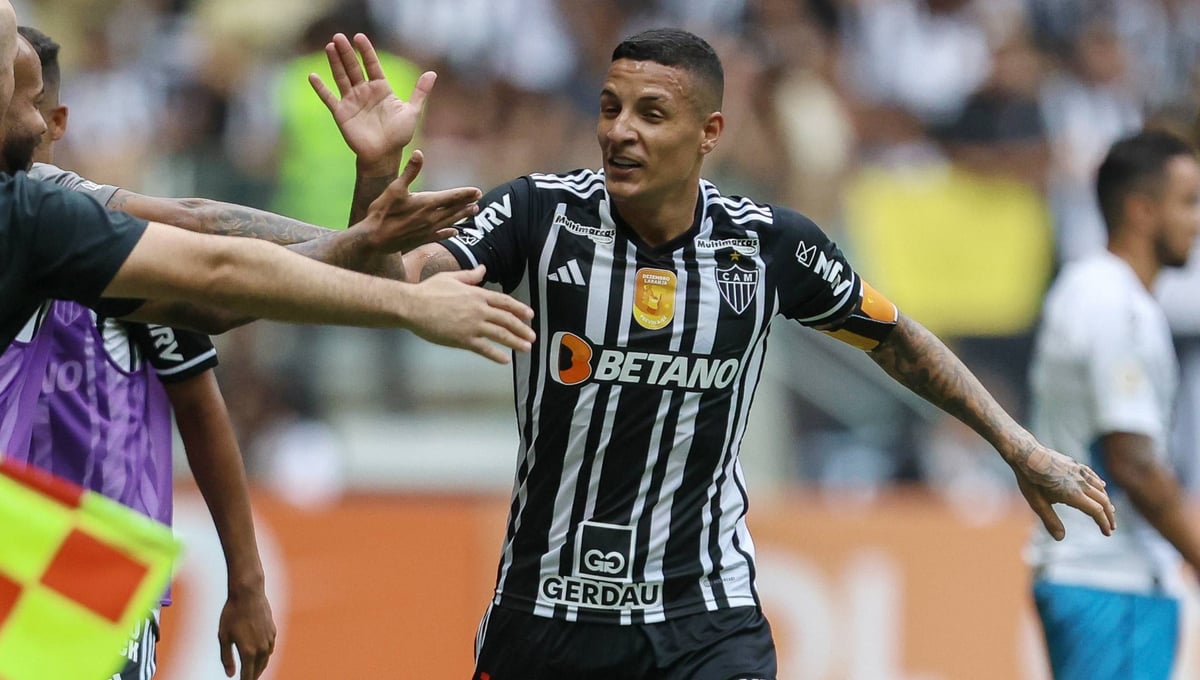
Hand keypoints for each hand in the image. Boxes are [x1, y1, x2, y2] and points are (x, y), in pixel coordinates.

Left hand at [217, 588, 275, 678]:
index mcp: (248, 652)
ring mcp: (269, 639)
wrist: (248, 593)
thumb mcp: (224, 637)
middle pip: (258, 670)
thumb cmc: (232, 614)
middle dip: (252, 677)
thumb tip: (231, 674)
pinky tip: (259, 655)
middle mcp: (261, 648)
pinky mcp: (273, 631)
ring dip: (259, 667)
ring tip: (252, 671)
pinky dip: (264, 655)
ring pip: (266, 660)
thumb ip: (227, 658)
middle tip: (247, 679)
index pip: (248, 675)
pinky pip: (270, 649)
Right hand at [308, 32, 432, 173]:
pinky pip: (329, 98)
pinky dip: (320, 88)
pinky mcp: (341, 113)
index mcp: (381, 88)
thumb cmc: (399, 135)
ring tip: (329, 46)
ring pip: (341, 77)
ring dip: (335, 63)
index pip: (372, 65)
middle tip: (339, 36)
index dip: (366, 51)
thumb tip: (432, 73)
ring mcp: (352, 101)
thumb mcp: (412, 111)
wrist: (385, 155)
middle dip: (346, 52)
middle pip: (354, 67)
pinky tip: (312, 76)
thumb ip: (420, 92)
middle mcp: (364, 92)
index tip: (359, 37)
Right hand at [356, 149, 480, 252]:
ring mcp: (427, 230)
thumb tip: (418, 153)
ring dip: (461, 216)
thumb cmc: (382, 212)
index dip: (465, 193)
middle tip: (479, 200)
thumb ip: (409, 172)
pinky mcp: (421, 239)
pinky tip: (455, 232)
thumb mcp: (394, 188)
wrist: (373, 239)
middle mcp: (430, 217)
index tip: (478, 191)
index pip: (452, 197)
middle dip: (467, 204)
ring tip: (473, 212)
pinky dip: (449, 233)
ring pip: (450, 222)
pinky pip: (440, 235)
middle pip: (454, 209)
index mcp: (426, 203)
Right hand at [406, 266, 534, 362]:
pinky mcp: (462, 339)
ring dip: (515, 342)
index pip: (504, 302)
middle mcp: (478, 309)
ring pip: (500, 334)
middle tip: (532, 336)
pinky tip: (505, 359)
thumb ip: (469, 275)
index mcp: (477, 294)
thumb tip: (483, 269)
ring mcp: (472, 325)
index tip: (530, 315)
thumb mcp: (451, 277)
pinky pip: (484, 349)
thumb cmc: (428, 290)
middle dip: (522, 328)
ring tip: (526, 348)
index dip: (519, 309)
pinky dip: (496, 354)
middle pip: (507, 319)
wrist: (412, 306)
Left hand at [1011, 444, 1115, 539]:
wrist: (1026, 453)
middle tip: (1112, 526)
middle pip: (1103, 501)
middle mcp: (1081, 483)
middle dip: (1109, 516)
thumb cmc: (1030, 480)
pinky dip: (1100, 485)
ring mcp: (1079, 472)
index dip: (1104, 523)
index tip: (1108, 533)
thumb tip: (1060, 538)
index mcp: (1073, 494)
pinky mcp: (1075, 464)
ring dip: (1107, 501)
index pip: (1096, 511)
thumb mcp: (1037, 503)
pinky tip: (1102, 486)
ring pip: (1100, 488)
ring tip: (1109, 511)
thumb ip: (1050, 520)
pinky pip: (1093, 476)